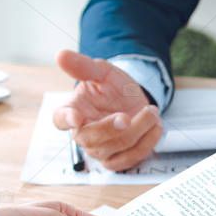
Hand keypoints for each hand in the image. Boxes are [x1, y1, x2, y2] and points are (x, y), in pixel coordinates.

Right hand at [54, 50, 162, 170]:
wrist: (135, 101)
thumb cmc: (114, 88)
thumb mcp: (102, 72)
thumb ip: (83, 66)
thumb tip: (61, 55)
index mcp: (73, 110)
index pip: (60, 119)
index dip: (67, 120)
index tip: (76, 118)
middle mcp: (83, 134)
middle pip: (90, 138)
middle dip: (111, 128)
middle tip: (127, 116)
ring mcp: (100, 150)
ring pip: (114, 148)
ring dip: (137, 131)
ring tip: (151, 112)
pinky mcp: (118, 160)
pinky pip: (130, 159)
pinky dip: (146, 143)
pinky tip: (155, 127)